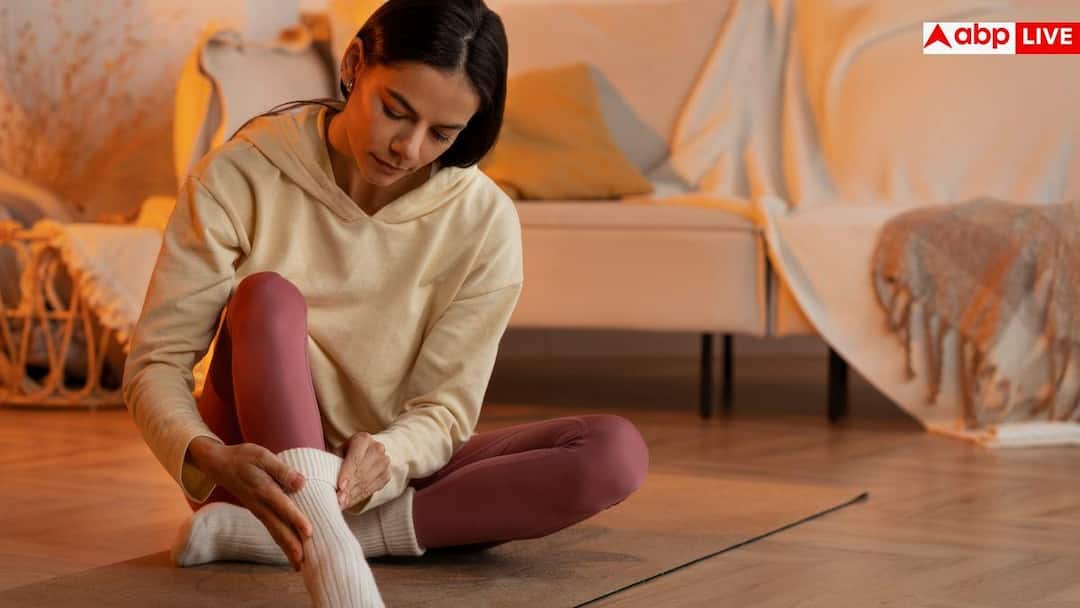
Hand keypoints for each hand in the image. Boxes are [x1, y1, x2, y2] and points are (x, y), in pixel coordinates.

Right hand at [188, 437, 312, 570]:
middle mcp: (260, 505)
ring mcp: (258, 510)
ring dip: (286, 549)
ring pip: (274, 532)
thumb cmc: (243, 457)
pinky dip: (281, 541)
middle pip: (278, 528)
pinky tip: (290, 550)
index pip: (283, 507)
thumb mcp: (262, 456)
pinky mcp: (258, 512)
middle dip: (291, 546)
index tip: (309, 532)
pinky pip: (271, 529)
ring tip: (299, 565)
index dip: (296, 519)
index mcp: (263, 489)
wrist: (218, 464)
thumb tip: (301, 483)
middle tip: (304, 563)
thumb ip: (282, 470)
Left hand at [336, 432, 390, 509]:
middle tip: (338, 501)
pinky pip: (372, 489)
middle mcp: (377, 448)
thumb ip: (334, 463)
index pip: (355, 458)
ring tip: (341, 504)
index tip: (340, 487)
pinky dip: (359, 497)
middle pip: (362, 472)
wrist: (367, 453)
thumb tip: (326, 481)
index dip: (347, 473)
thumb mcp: (338, 452)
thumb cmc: (347, 453)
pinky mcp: (387, 475)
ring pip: (368, 482)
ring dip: (353, 495)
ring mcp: (384, 462)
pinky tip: (350, 502)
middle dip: (349, 488)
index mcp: (363, 439)